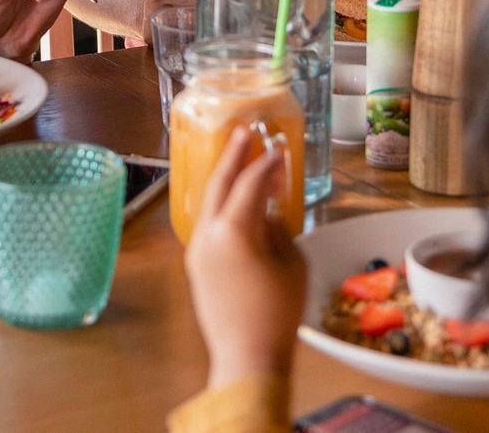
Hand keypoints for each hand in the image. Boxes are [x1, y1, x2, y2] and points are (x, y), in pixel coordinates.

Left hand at [185, 126, 306, 389]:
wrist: (247, 357)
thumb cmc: (277, 313)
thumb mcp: (291, 263)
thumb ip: (279, 228)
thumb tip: (270, 211)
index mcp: (234, 230)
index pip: (251, 183)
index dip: (267, 163)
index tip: (279, 148)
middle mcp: (208, 234)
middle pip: (219, 183)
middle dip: (233, 155)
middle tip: (245, 131)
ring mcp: (197, 250)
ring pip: (210, 203)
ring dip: (226, 180)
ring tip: (240, 160)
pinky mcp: (196, 266)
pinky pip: (208, 224)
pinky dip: (223, 207)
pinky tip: (237, 204)